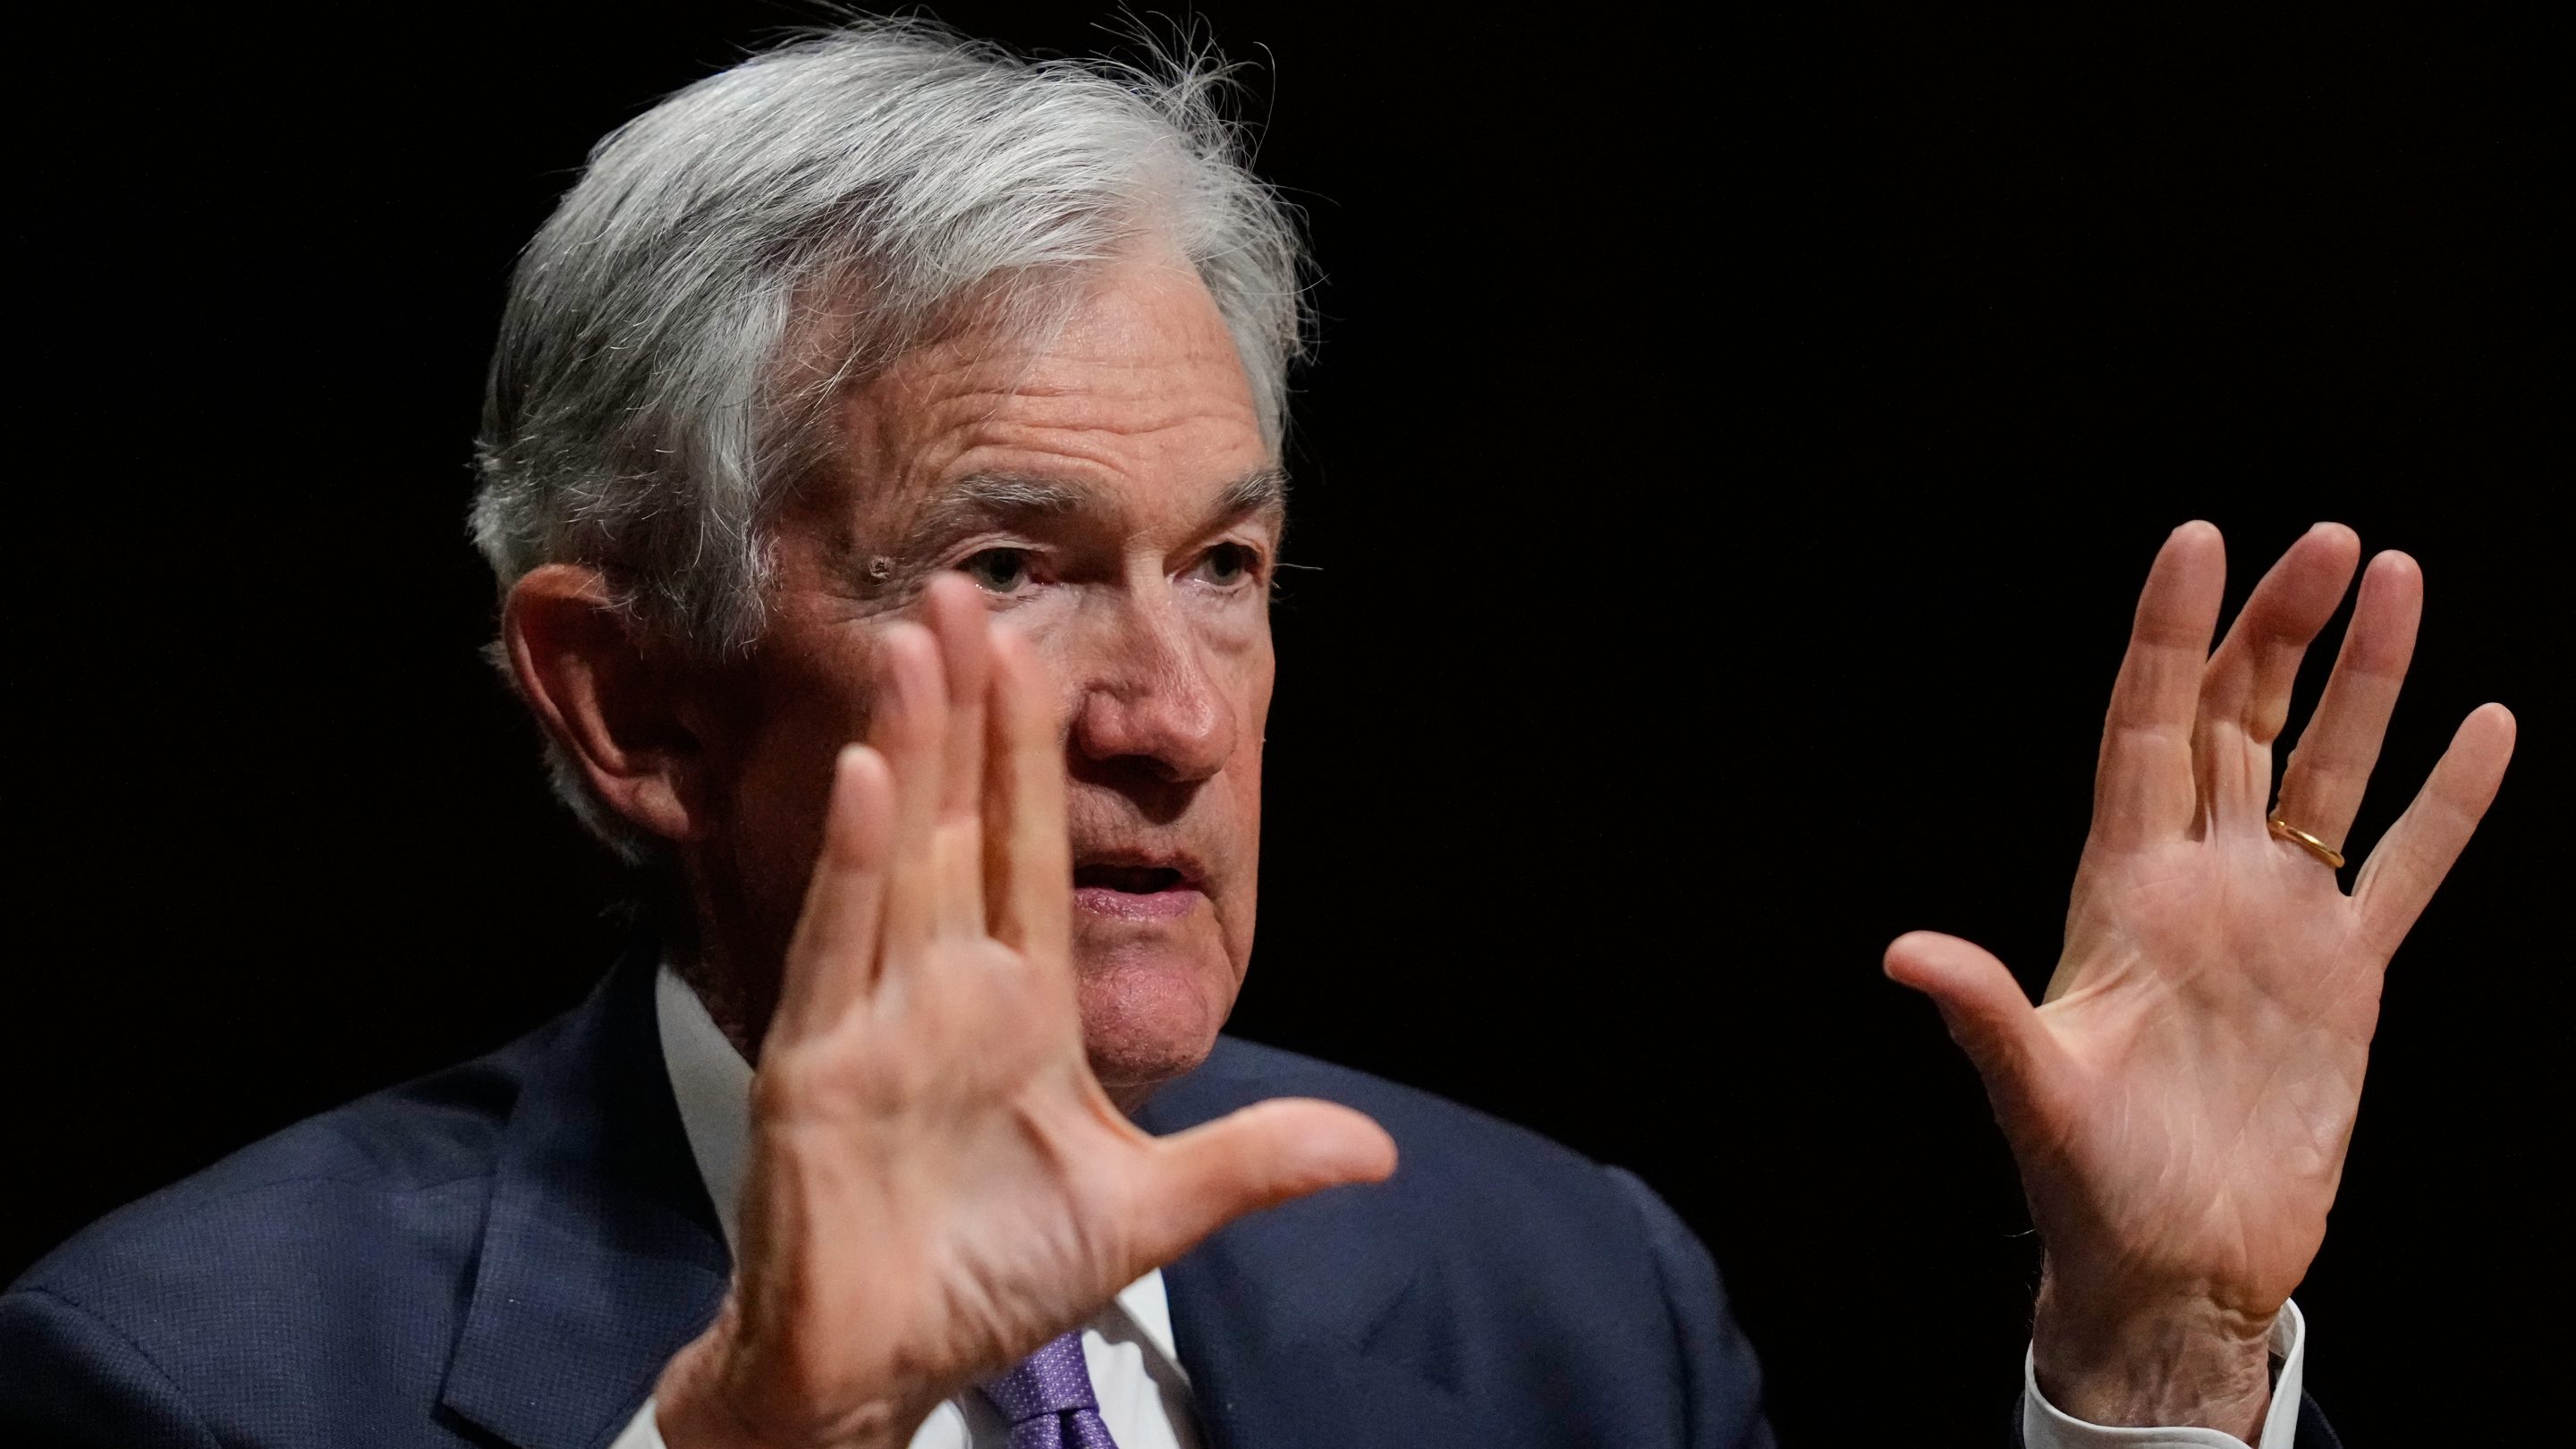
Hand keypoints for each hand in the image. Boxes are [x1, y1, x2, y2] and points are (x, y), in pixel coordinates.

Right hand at [655, 576, 1396, 1448]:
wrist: (884, 1367)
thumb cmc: (995, 1280)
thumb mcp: (1147, 1214)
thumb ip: (1251, 1161)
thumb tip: (1377, 1149)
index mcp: (1023, 1006)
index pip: (1031, 849)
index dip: (1031, 751)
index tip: (1032, 649)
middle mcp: (946, 989)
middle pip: (959, 821)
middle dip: (963, 709)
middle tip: (957, 591)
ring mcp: (878, 1016)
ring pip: (897, 855)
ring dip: (910, 751)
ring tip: (917, 647)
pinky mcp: (816, 1064)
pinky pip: (842, 944)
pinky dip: (855, 862)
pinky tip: (872, 776)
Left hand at [1885, 522, 2514, 1436]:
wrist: (2176, 1263)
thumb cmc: (2089, 1185)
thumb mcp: (2036, 1094)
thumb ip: (1985, 1017)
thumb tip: (1905, 955)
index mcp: (2120, 889)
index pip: (2146, 728)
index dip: (2168, 636)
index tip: (2197, 542)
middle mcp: (2199, 883)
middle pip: (2238, 721)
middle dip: (2276, 628)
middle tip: (2325, 540)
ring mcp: (2275, 922)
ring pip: (2324, 769)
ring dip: (2363, 680)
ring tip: (2397, 578)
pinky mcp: (2344, 974)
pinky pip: (2406, 865)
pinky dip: (2448, 800)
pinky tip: (2486, 725)